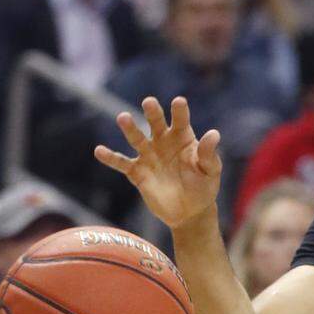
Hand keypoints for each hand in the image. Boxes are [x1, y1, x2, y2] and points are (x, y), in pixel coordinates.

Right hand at [94, 96, 221, 231]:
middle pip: (156, 123)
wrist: (190, 211)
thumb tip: (214, 134)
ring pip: (136, 138)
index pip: (181, 121)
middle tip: (149, 102)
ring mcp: (148, 155)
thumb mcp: (210, 171)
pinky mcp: (137, 172)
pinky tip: (99, 151)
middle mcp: (163, 142)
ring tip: (123, 117)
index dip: (179, 111)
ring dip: (129, 128)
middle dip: (153, 113)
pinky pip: (121, 163)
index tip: (179, 102)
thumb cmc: (203, 186)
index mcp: (183, 138)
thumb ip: (209, 154)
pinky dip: (110, 158)